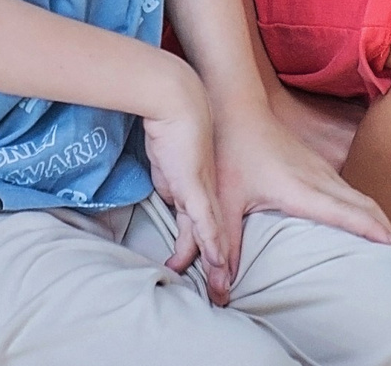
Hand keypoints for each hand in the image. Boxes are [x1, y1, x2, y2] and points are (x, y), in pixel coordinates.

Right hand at [141, 66, 234, 295]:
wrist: (174, 102)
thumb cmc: (169, 127)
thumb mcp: (167, 164)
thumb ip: (172, 184)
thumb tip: (174, 199)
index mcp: (199, 186)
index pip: (205, 223)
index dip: (210, 247)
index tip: (217, 269)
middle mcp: (206, 190)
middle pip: (213, 233)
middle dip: (218, 263)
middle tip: (223, 288)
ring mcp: (203, 189)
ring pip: (213, 233)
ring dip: (217, 262)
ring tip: (223, 287)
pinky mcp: (196, 187)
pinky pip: (207, 223)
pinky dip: (213, 245)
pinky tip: (221, 264)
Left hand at [214, 97, 390, 275]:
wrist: (237, 109)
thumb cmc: (231, 152)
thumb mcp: (224, 201)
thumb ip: (222, 245)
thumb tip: (220, 291)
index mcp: (300, 189)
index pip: (346, 212)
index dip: (372, 229)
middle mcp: (318, 178)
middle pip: (364, 205)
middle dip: (386, 230)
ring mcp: (321, 170)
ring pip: (360, 197)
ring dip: (379, 219)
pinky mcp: (317, 166)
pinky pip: (350, 191)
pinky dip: (366, 209)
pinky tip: (364, 223)